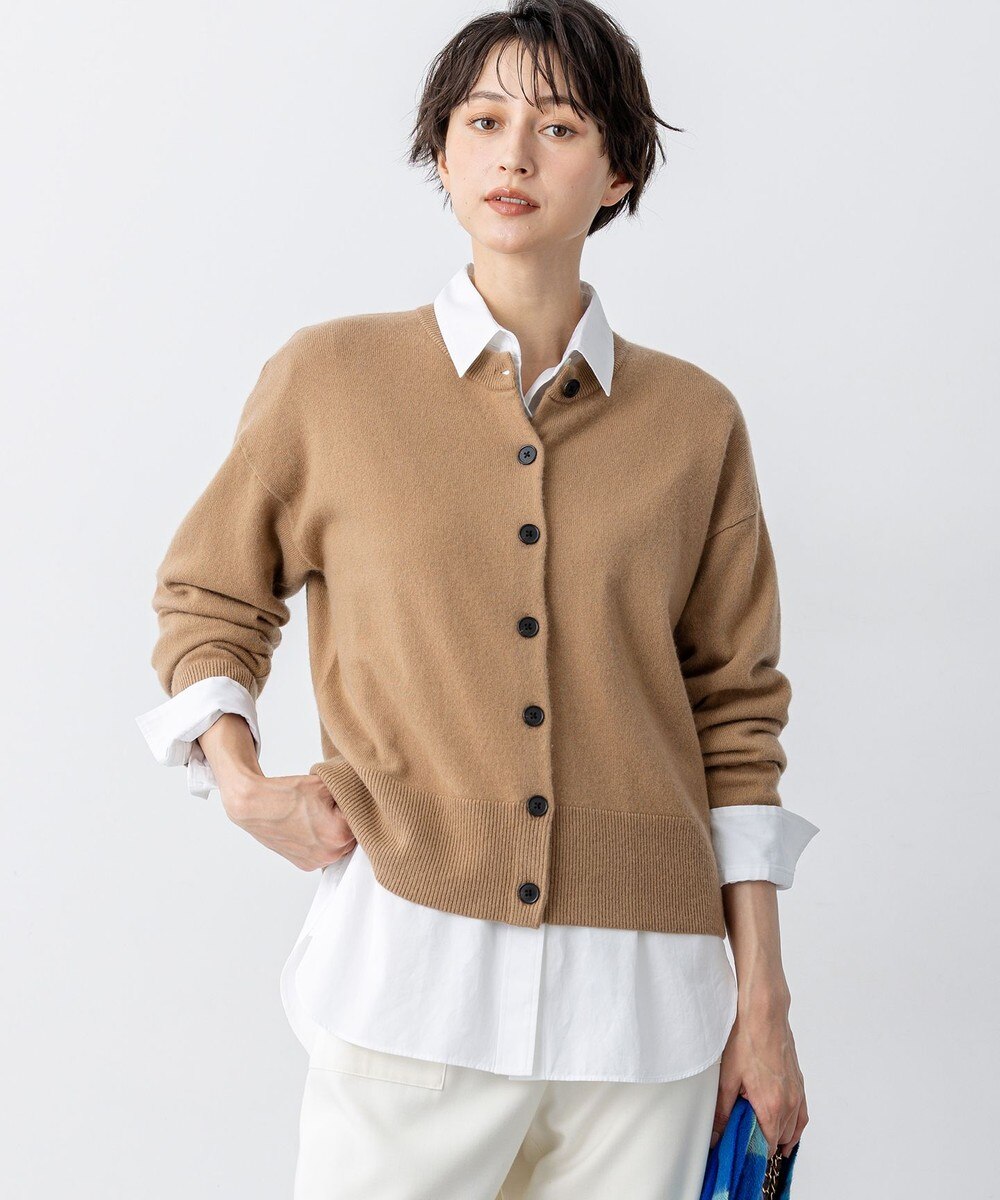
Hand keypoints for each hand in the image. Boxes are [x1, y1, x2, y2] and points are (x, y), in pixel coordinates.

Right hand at [220, 771, 356, 870]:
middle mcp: (330, 854)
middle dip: (348, 821)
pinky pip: (325, 854)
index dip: (356, 805)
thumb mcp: (326, 784)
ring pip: (341, 846)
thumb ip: (350, 790)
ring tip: (320, 816)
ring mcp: (317, 862)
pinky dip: (323, 842)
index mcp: (340, 833)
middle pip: (354, 835)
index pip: (363, 818)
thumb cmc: (287, 794)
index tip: (347, 798)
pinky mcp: (306, 865)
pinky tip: (312, 827)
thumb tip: (366, 791)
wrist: (255, 806)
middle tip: (333, 806)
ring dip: (337, 834)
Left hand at [710, 993, 808, 1158]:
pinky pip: (801, 1115)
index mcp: (772, 1105)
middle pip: (780, 1140)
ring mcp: (797, 1093)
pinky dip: (794, 1126)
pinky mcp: (799, 1083)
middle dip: (763, 1145)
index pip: (767, 1146)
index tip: (740, 1153)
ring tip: (762, 1140)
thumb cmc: (746, 1038)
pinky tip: (783, 1127)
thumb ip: (723, 1111)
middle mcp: (789, 1103)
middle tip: (744, 1142)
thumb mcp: (727, 1078)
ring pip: (793, 1130)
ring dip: (779, 1137)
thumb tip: (717, 1134)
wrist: (764, 1012)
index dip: (753, 1153)